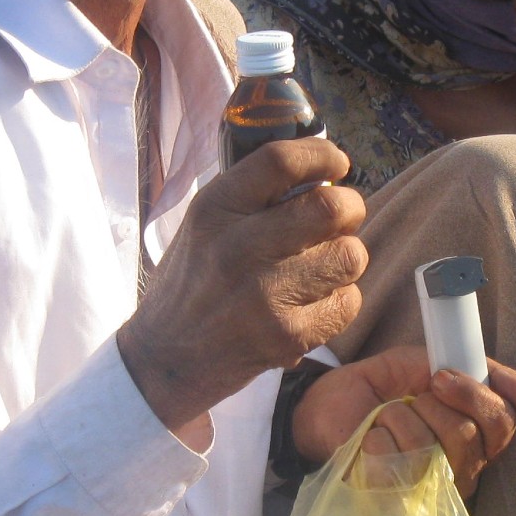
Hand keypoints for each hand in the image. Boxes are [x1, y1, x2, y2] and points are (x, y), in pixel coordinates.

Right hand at [119, 139, 367, 435]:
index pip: (282, 161)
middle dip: (350, 209)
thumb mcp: (203, 225)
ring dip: (346, 258)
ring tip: (324, 265)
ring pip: (349, 256)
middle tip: (343, 219)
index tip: (337, 164)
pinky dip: (340, 301)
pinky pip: (347, 303)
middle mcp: (238, 247)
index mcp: (214, 208)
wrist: (165, 360)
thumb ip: (253, 198)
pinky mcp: (286, 336)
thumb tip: (324, 178)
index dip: (322, 155)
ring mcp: (264, 295)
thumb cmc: (193, 284)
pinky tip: (314, 303)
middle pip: (331, 208)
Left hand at [291, 346, 515, 497]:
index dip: (485, 396)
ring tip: (384, 413)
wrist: (318, 406)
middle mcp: (458, 466)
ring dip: (403, 414)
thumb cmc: (375, 389)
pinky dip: (378, 435)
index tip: (447, 375)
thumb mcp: (424, 364)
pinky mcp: (394, 498)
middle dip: (450, 399)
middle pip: (479, 435)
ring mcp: (428, 486)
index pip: (504, 424)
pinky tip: (368, 438)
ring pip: (438, 445)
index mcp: (472, 435)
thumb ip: (475, 371)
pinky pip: (398, 460)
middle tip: (423, 385)